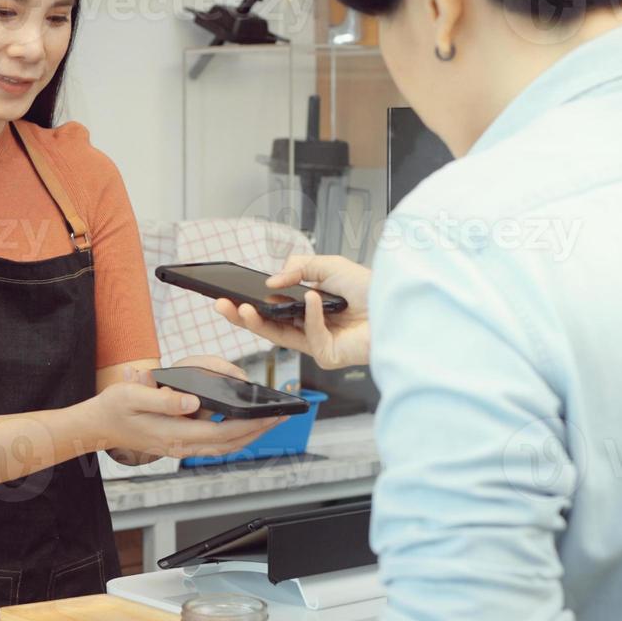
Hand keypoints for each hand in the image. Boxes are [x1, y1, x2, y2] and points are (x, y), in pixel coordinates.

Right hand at [82, 366, 286, 461]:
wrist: (97, 426)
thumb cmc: (113, 408)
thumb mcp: (132, 396)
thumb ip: (163, 399)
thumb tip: (192, 402)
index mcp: (173, 434)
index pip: (221, 433)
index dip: (249, 425)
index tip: (268, 415)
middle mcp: (180, 445)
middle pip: (229, 444)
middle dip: (257, 432)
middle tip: (280, 417)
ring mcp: (180, 448)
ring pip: (223, 448)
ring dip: (248, 436)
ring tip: (268, 421)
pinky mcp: (178, 444)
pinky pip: (213, 444)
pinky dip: (233, 437)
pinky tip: (243, 425)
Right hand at [213, 254, 371, 368]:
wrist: (399, 305)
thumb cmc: (371, 288)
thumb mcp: (329, 265)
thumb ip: (299, 267)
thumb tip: (271, 282)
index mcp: (309, 308)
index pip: (273, 309)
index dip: (252, 303)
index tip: (231, 295)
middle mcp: (311, 327)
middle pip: (269, 325)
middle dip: (243, 316)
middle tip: (222, 306)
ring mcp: (318, 343)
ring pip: (280, 336)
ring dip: (259, 323)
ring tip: (243, 309)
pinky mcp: (328, 355)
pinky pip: (311, 336)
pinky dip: (311, 315)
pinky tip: (313, 298)